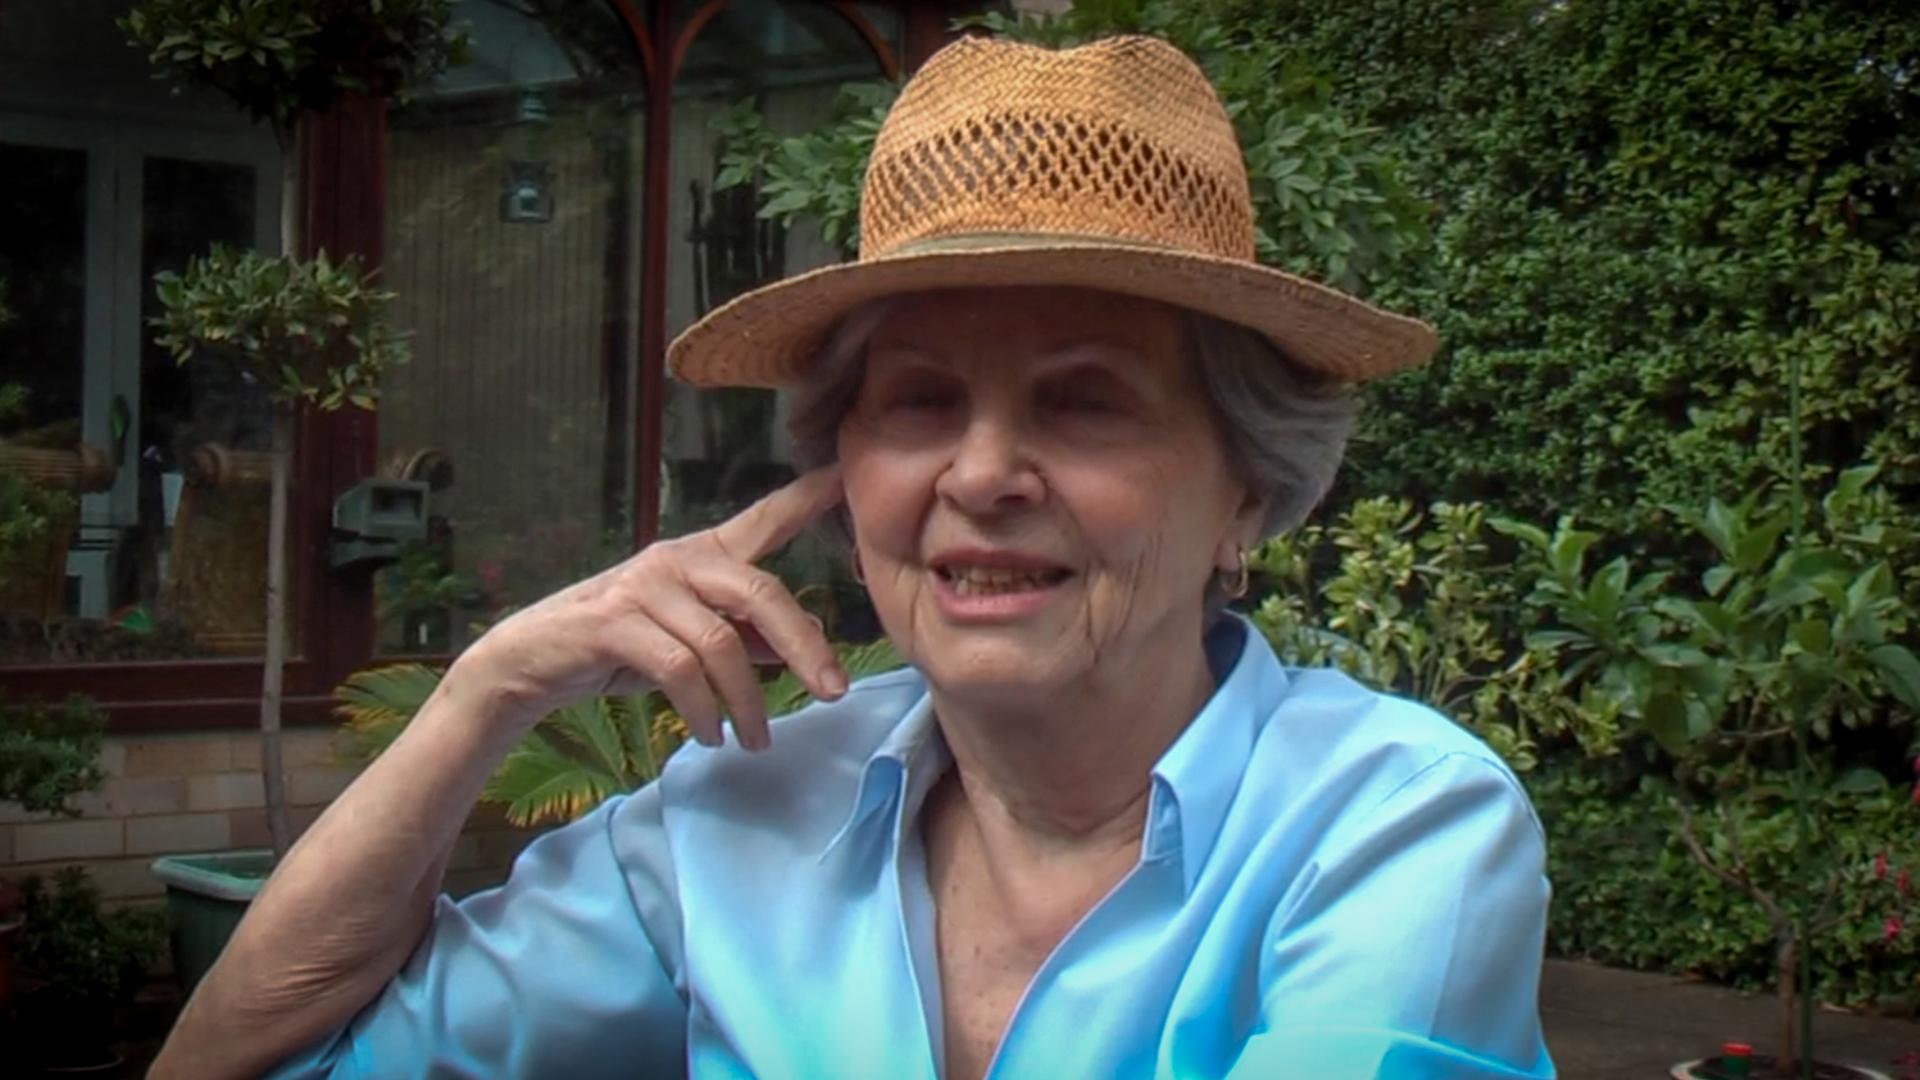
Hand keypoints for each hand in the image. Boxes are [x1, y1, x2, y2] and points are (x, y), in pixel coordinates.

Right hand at [452, 468, 849, 750]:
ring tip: (755, 739)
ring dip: (746, 701)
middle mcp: (677, 559)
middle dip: (804, 645)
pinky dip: (704, 710)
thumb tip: (803, 645)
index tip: (845, 477)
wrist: (530, 664)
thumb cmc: (617, 648)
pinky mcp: (615, 623)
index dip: (806, 498)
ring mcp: (644, 587)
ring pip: (721, 644)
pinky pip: (680, 671)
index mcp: (702, 555)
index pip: (764, 519)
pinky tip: (710, 735)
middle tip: (833, 692)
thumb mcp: (691, 640)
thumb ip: (744, 636)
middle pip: (761, 593)